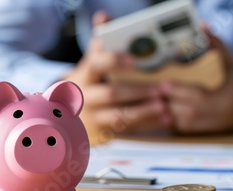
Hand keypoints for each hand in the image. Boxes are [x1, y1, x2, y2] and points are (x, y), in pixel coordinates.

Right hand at [62, 11, 170, 142]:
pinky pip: (127, 130)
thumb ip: (100, 42)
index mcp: (84, 75)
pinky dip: (146, 125)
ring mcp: (93, 117)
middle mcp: (86, 97)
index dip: (114, 61)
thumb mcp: (90, 64)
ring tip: (165, 109)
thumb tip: (103, 16)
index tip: (133, 60)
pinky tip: (163, 120)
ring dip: (144, 113)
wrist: (66, 114)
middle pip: (112, 94)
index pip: (97, 65)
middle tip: (161, 90)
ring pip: (119, 117)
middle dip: (138, 92)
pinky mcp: (102, 133)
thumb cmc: (87, 84)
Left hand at [161, 27, 232, 133]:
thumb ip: (217, 45)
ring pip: (181, 123)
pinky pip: (180, 129)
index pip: (199, 98)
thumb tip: (204, 27)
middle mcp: (216, 116)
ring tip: (152, 100)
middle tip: (152, 91)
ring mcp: (208, 126)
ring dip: (165, 112)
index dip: (180, 92)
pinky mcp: (200, 132)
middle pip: (186, 112)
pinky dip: (168, 120)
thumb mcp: (231, 62)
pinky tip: (158, 110)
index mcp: (224, 100)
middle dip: (167, 101)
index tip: (164, 84)